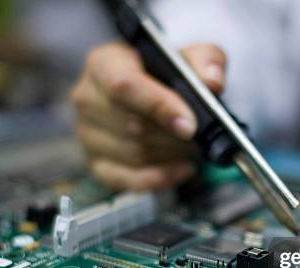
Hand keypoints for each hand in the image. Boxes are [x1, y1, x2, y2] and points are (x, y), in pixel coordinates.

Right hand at [72, 42, 226, 189]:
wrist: (151, 93)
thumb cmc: (165, 73)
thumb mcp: (189, 55)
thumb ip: (205, 60)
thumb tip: (212, 81)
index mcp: (104, 63)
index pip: (124, 86)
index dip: (159, 106)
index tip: (189, 124)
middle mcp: (88, 97)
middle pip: (132, 125)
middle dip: (174, 136)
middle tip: (200, 137)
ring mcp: (87, 134)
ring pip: (134, 154)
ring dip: (171, 155)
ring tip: (194, 148)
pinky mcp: (96, 163)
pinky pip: (128, 180)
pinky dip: (161, 178)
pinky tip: (183, 169)